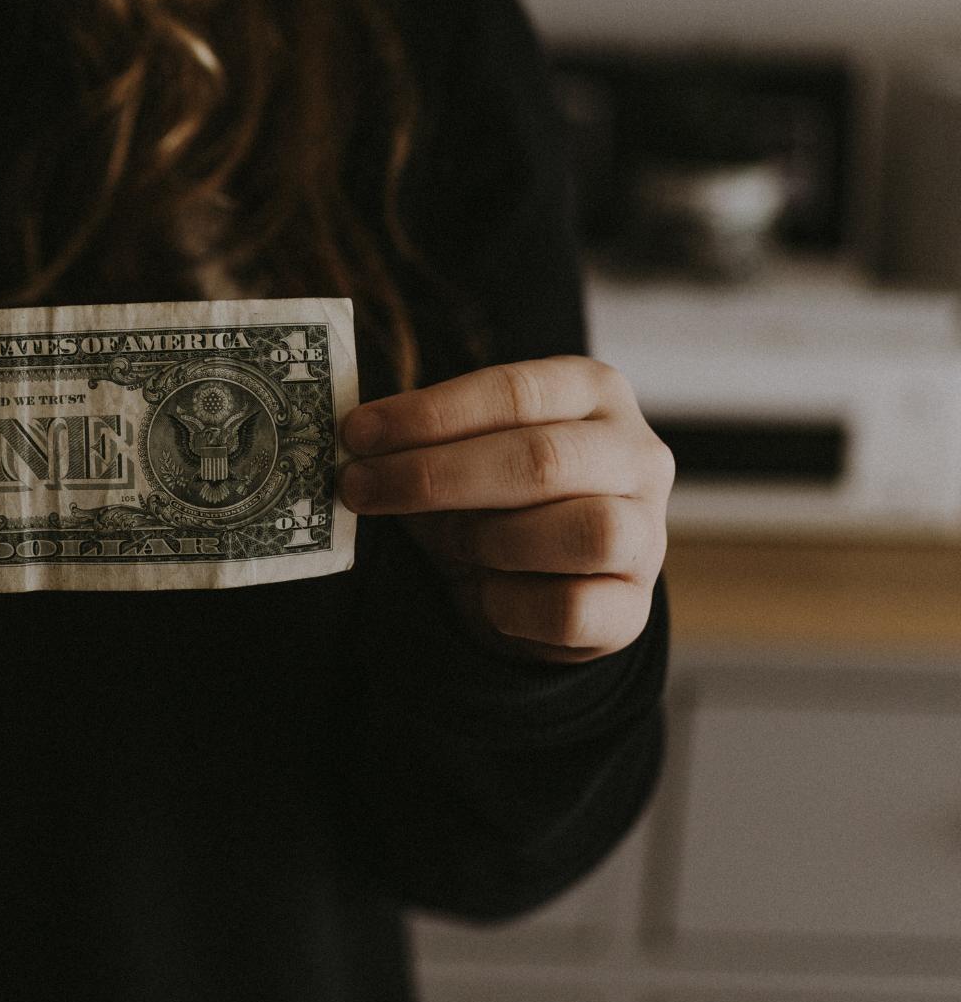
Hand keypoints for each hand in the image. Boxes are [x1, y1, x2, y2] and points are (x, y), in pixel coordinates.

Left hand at [337, 357, 673, 663]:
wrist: (538, 588)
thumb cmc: (491, 503)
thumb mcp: (458, 458)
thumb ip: (420, 443)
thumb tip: (354, 444)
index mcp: (593, 393)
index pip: (515, 391)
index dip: (430, 413)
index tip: (356, 434)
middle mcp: (636, 455)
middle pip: (542, 459)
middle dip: (434, 476)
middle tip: (359, 488)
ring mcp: (647, 534)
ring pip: (582, 531)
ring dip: (489, 539)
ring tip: (449, 545)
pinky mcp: (633, 609)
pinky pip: (572, 609)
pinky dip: (510, 605)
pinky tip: (483, 596)